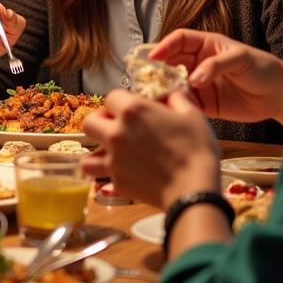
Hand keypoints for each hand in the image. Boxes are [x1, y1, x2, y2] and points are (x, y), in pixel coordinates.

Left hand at [81, 89, 219, 208]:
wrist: (194, 189)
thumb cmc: (196, 150)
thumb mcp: (192, 116)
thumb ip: (176, 99)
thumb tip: (171, 93)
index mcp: (132, 111)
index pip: (111, 97)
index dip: (121, 101)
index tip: (132, 109)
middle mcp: (116, 133)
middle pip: (89, 122)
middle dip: (100, 123)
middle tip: (116, 127)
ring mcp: (113, 159)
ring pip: (86, 156)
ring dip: (97, 153)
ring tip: (112, 153)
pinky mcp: (117, 182)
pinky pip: (103, 178)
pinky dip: (110, 177)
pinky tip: (123, 173)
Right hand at [149, 28, 282, 131]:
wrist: (280, 95)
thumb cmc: (263, 68)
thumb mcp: (241, 59)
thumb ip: (215, 65)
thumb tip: (193, 79)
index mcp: (206, 46)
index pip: (179, 40)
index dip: (164, 46)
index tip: (153, 57)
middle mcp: (198, 63)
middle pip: (170, 62)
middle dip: (159, 69)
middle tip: (150, 78)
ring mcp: (200, 84)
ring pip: (174, 83)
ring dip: (165, 88)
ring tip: (159, 95)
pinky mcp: (204, 104)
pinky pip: (185, 103)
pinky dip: (177, 105)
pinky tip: (174, 108)